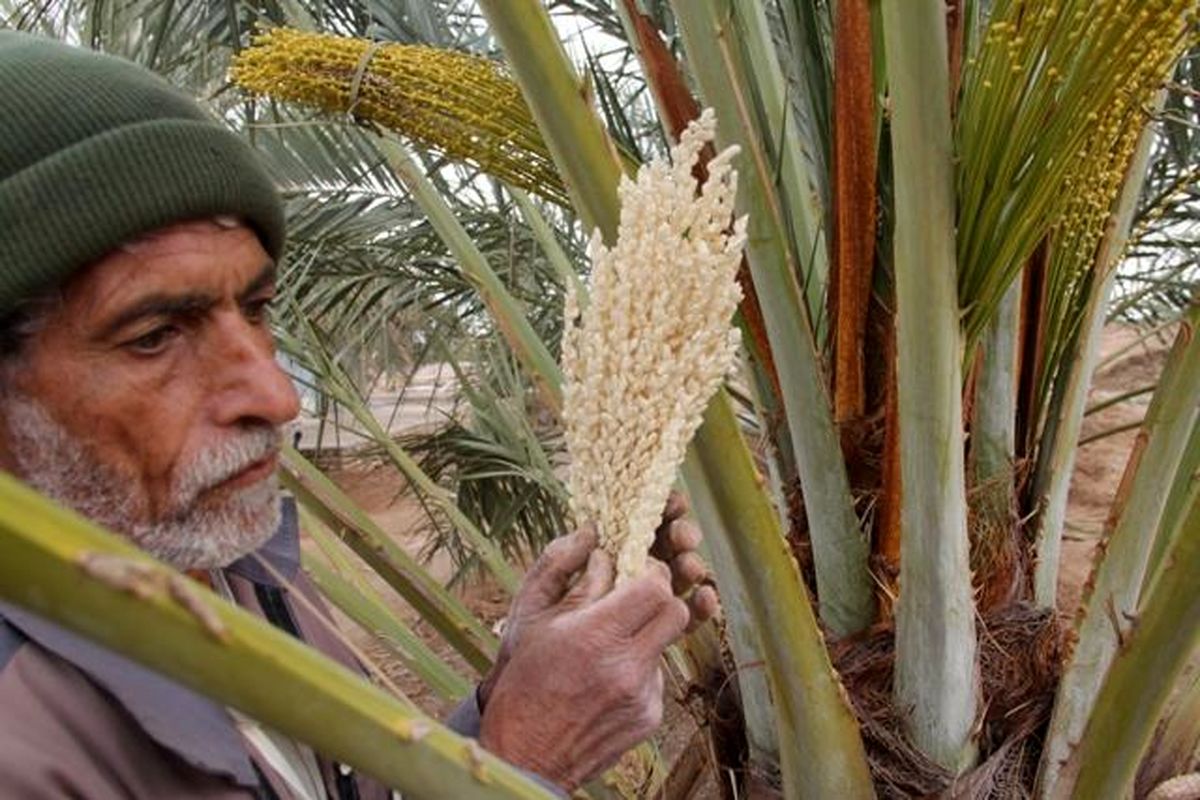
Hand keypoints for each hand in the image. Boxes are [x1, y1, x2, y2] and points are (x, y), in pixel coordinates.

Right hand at [479, 493, 718, 706]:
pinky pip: (659, 676)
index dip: (649, 573)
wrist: (525, 755)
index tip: (634, 572)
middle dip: (660, 598)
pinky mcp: (650, 718)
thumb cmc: (523, 681)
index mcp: (595, 636)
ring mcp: (643, 696)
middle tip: (634, 598)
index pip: (655, 587)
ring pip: (668, 643)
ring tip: (609, 645)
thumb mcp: (532, 617)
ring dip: (646, 633)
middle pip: (675, 612)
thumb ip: (560, 568)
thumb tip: (591, 536)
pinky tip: (607, 677)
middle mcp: (627, 668)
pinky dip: (639, 668)